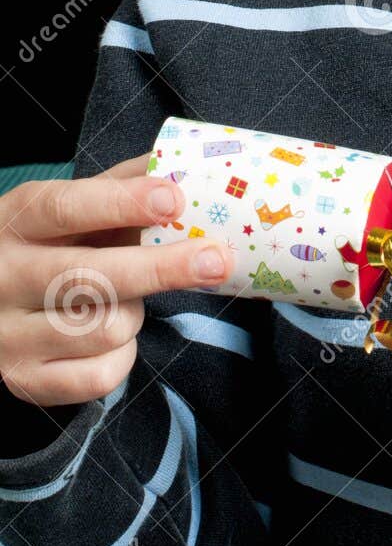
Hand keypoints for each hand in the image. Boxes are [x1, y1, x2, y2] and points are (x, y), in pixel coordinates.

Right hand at [0, 154, 232, 406]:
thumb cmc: (44, 244)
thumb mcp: (65, 206)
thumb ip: (120, 185)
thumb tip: (185, 164)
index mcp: (16, 221)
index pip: (66, 208)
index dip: (122, 204)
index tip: (174, 199)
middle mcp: (4, 278)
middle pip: (89, 277)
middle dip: (162, 268)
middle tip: (217, 259)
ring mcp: (9, 336)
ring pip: (104, 329)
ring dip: (135, 313)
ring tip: (126, 299)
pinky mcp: (25, 381)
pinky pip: (99, 376)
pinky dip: (123, 357)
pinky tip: (115, 336)